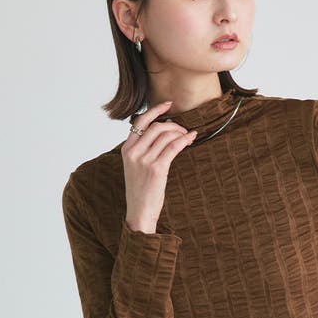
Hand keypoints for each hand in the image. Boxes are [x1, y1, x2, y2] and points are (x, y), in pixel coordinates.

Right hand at [121, 99, 198, 232]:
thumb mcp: (135, 167)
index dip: (155, 110)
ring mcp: (144, 160)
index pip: (140, 122)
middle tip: (183, 130)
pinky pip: (173, 147)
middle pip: (156, 127)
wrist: (139, 212)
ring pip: (165, 135)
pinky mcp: (156, 168)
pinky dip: (184, 140)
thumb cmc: (140, 191)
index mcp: (126, 149)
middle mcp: (133, 152)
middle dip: (173, 125)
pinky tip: (191, 139)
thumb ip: (142, 150)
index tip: (168, 104)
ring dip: (180, 133)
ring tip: (188, 137)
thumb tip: (162, 132)